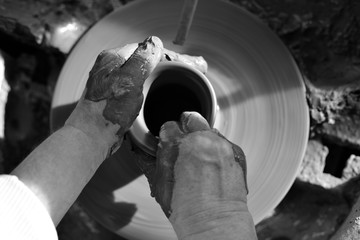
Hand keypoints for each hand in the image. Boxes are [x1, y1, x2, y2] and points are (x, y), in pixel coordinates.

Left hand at [65, 36, 162, 155]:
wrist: (92, 136)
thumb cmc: (109, 110)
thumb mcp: (130, 80)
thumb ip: (142, 60)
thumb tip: (155, 42)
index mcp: (111, 57)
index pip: (141, 48)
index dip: (155, 57)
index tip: (166, 69)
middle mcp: (107, 66)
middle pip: (137, 60)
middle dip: (150, 70)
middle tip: (159, 82)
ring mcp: (108, 81)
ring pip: (134, 75)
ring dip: (145, 82)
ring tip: (149, 92)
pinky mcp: (110, 95)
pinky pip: (130, 87)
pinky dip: (138, 92)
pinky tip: (139, 100)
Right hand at [137, 112, 256, 239]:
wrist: (215, 225)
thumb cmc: (186, 210)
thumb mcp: (159, 184)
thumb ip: (148, 160)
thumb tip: (140, 149)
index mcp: (179, 144)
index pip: (169, 125)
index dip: (167, 136)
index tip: (169, 144)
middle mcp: (202, 140)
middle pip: (191, 119)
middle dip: (186, 130)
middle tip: (184, 147)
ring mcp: (222, 145)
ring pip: (209, 130)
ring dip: (203, 140)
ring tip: (200, 161)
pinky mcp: (237, 153)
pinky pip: (224, 143)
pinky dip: (218, 150)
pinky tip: (213, 167)